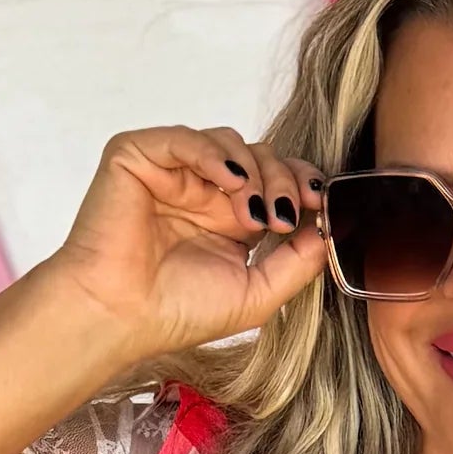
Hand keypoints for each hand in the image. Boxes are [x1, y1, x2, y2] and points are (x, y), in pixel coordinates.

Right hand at [48, 124, 328, 364]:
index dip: (301, 183)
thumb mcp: (257, 293)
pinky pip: (185, 137)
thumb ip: (297, 263)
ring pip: (228, 143)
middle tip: (285, 216)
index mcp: (228, 218)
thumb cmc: (176, 311)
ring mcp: (171, 171)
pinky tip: (230, 182)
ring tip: (252, 214)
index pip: (275, 180)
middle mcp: (202, 190)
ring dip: (253, 172)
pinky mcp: (138, 158)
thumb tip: (330, 230)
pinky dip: (213, 153)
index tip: (321, 203)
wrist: (122, 316)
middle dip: (283, 181)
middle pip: (260, 156)